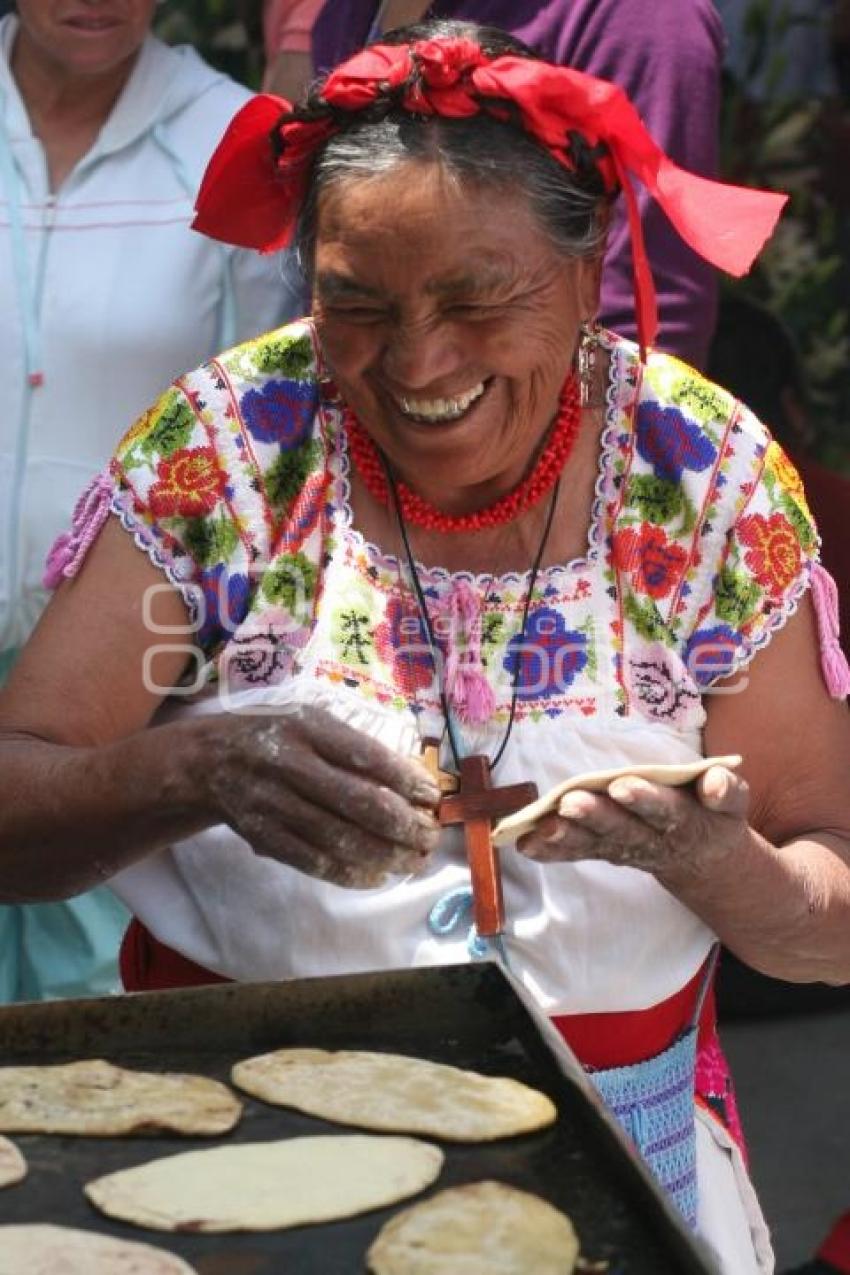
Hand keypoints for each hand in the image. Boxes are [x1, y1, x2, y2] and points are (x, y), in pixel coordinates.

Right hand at [204, 706, 440, 887]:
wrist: (209, 760)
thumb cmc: (278, 735)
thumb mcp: (313, 721)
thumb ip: (356, 746)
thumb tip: (413, 782)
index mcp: (308, 728)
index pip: (368, 757)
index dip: (407, 780)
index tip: (434, 797)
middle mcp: (289, 764)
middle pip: (358, 802)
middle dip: (404, 825)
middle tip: (431, 836)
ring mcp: (273, 804)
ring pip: (339, 838)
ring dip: (385, 854)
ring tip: (414, 860)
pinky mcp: (263, 837)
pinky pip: (313, 862)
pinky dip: (350, 873)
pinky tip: (378, 875)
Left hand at [516, 765, 749, 884]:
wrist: (703, 857)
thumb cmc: (711, 814)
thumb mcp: (730, 803)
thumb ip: (726, 791)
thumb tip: (717, 783)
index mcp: (684, 820)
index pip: (664, 809)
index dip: (644, 799)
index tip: (621, 786)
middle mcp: (650, 837)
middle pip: (622, 828)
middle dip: (596, 816)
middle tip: (570, 803)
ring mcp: (625, 847)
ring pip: (595, 842)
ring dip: (568, 834)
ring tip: (542, 825)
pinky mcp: (605, 851)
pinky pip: (578, 852)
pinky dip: (553, 850)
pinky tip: (526, 845)